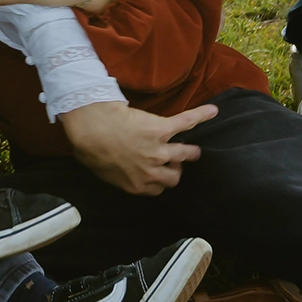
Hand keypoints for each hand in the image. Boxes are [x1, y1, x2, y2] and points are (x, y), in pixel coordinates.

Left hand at [60, 100, 217, 195]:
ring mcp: (159, 150)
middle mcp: (151, 171)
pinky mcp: (162, 129)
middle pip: (173, 177)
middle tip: (176, 164)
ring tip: (194, 150)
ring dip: (190, 152)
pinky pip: (186, 123)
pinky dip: (201, 115)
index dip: (158, 181)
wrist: (93, 127)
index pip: (156, 189)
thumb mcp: (99, 171)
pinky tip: (212, 111)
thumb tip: (111, 170)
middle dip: (175, 171)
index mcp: (136, 184)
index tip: (158, 176)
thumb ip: (113, 175)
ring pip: (183, 154)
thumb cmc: (89, 148)